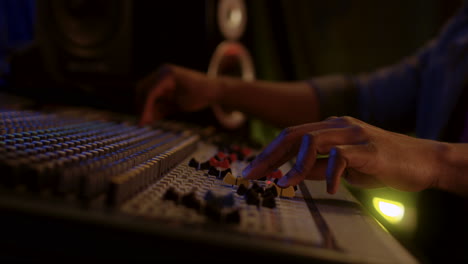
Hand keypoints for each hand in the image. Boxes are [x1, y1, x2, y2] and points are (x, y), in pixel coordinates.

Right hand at [138, 64, 218, 125]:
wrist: (213, 89)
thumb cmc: (200, 96)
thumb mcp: (181, 105)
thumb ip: (161, 110)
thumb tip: (144, 120)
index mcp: (167, 75)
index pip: (150, 92)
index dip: (144, 108)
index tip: (141, 123)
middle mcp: (162, 73)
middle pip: (143, 90)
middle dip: (142, 107)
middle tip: (143, 123)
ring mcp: (162, 76)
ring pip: (146, 93)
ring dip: (146, 107)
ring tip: (149, 122)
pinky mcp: (163, 83)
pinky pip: (153, 95)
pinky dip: (152, 106)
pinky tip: (154, 117)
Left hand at [242, 116, 444, 193]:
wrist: (423, 160)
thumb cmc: (381, 164)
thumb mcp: (343, 166)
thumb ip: (318, 166)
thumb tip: (290, 175)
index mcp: (330, 127)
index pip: (291, 135)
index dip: (268, 152)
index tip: (252, 169)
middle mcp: (339, 125)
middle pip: (294, 134)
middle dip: (269, 155)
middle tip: (252, 175)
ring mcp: (354, 134)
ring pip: (312, 140)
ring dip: (293, 165)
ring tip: (283, 183)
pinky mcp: (370, 149)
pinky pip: (341, 157)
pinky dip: (329, 173)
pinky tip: (329, 188)